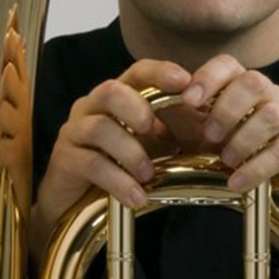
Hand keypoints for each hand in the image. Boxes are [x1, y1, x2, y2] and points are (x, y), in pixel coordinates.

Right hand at [33, 59, 190, 236]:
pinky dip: (118, 181)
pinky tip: (136, 197)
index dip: (160, 73)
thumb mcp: (153, 146)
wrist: (77, 205)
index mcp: (117, 98)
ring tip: (148, 175)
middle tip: (156, 131)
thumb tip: (214, 123)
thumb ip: (178, 131)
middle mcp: (92, 107)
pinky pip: (91, 163)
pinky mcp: (64, 159)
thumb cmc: (119, 167)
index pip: (137, 72)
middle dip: (137, 108)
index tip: (185, 81)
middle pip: (109, 91)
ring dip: (130, 151)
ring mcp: (75, 131)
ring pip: (100, 128)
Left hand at [181, 54, 278, 197]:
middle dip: (227, 108)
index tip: (188, 100)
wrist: (273, 187)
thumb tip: (150, 106)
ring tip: (225, 160)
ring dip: (243, 139)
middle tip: (209, 135)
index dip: (207, 78)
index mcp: (241, 85)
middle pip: (254, 82)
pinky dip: (257, 167)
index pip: (228, 65)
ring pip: (272, 114)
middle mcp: (270, 94)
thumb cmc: (230, 151)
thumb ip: (177, 117)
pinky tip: (237, 181)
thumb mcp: (197, 133)